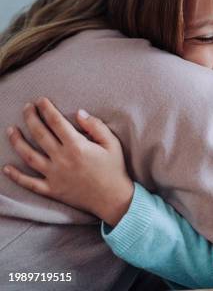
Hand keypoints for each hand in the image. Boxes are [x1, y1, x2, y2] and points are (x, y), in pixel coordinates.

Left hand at [3, 97, 133, 225]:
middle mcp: (62, 159)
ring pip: (29, 155)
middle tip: (27, 108)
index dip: (47, 109)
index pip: (56, 122)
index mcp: (77, 146)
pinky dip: (16, 176)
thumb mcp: (112, 143)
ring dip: (17, 141)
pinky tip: (6, 167)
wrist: (113, 198)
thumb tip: (79, 113)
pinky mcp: (52, 189)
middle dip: (31, 118)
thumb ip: (96, 126)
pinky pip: (29, 183)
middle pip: (39, 134)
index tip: (41, 100)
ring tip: (11, 130)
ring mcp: (54, 175)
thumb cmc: (114, 169)